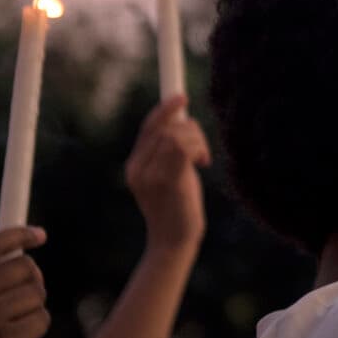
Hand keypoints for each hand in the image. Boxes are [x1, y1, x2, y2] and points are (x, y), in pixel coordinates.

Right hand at [0, 226, 50, 337]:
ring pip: (37, 294)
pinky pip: (41, 319)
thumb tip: (18, 255)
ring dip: (33, 307)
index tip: (39, 235)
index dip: (20, 234)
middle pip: (25, 266)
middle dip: (32, 279)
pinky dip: (36, 328)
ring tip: (12, 324)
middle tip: (26, 293)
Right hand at [125, 95, 208, 253]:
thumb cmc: (177, 207)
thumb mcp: (169, 176)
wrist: (174, 241)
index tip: (181, 97)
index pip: (148, 128)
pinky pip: (183, 148)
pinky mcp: (166, 181)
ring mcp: (149, 175)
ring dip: (198, 140)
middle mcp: (137, 168)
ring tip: (202, 158)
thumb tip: (184, 124)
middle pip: (164, 127)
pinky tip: (203, 163)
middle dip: (190, 128)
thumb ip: (169, 153)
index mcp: (134, 166)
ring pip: (176, 135)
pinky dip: (199, 149)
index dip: (164, 109)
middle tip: (202, 148)